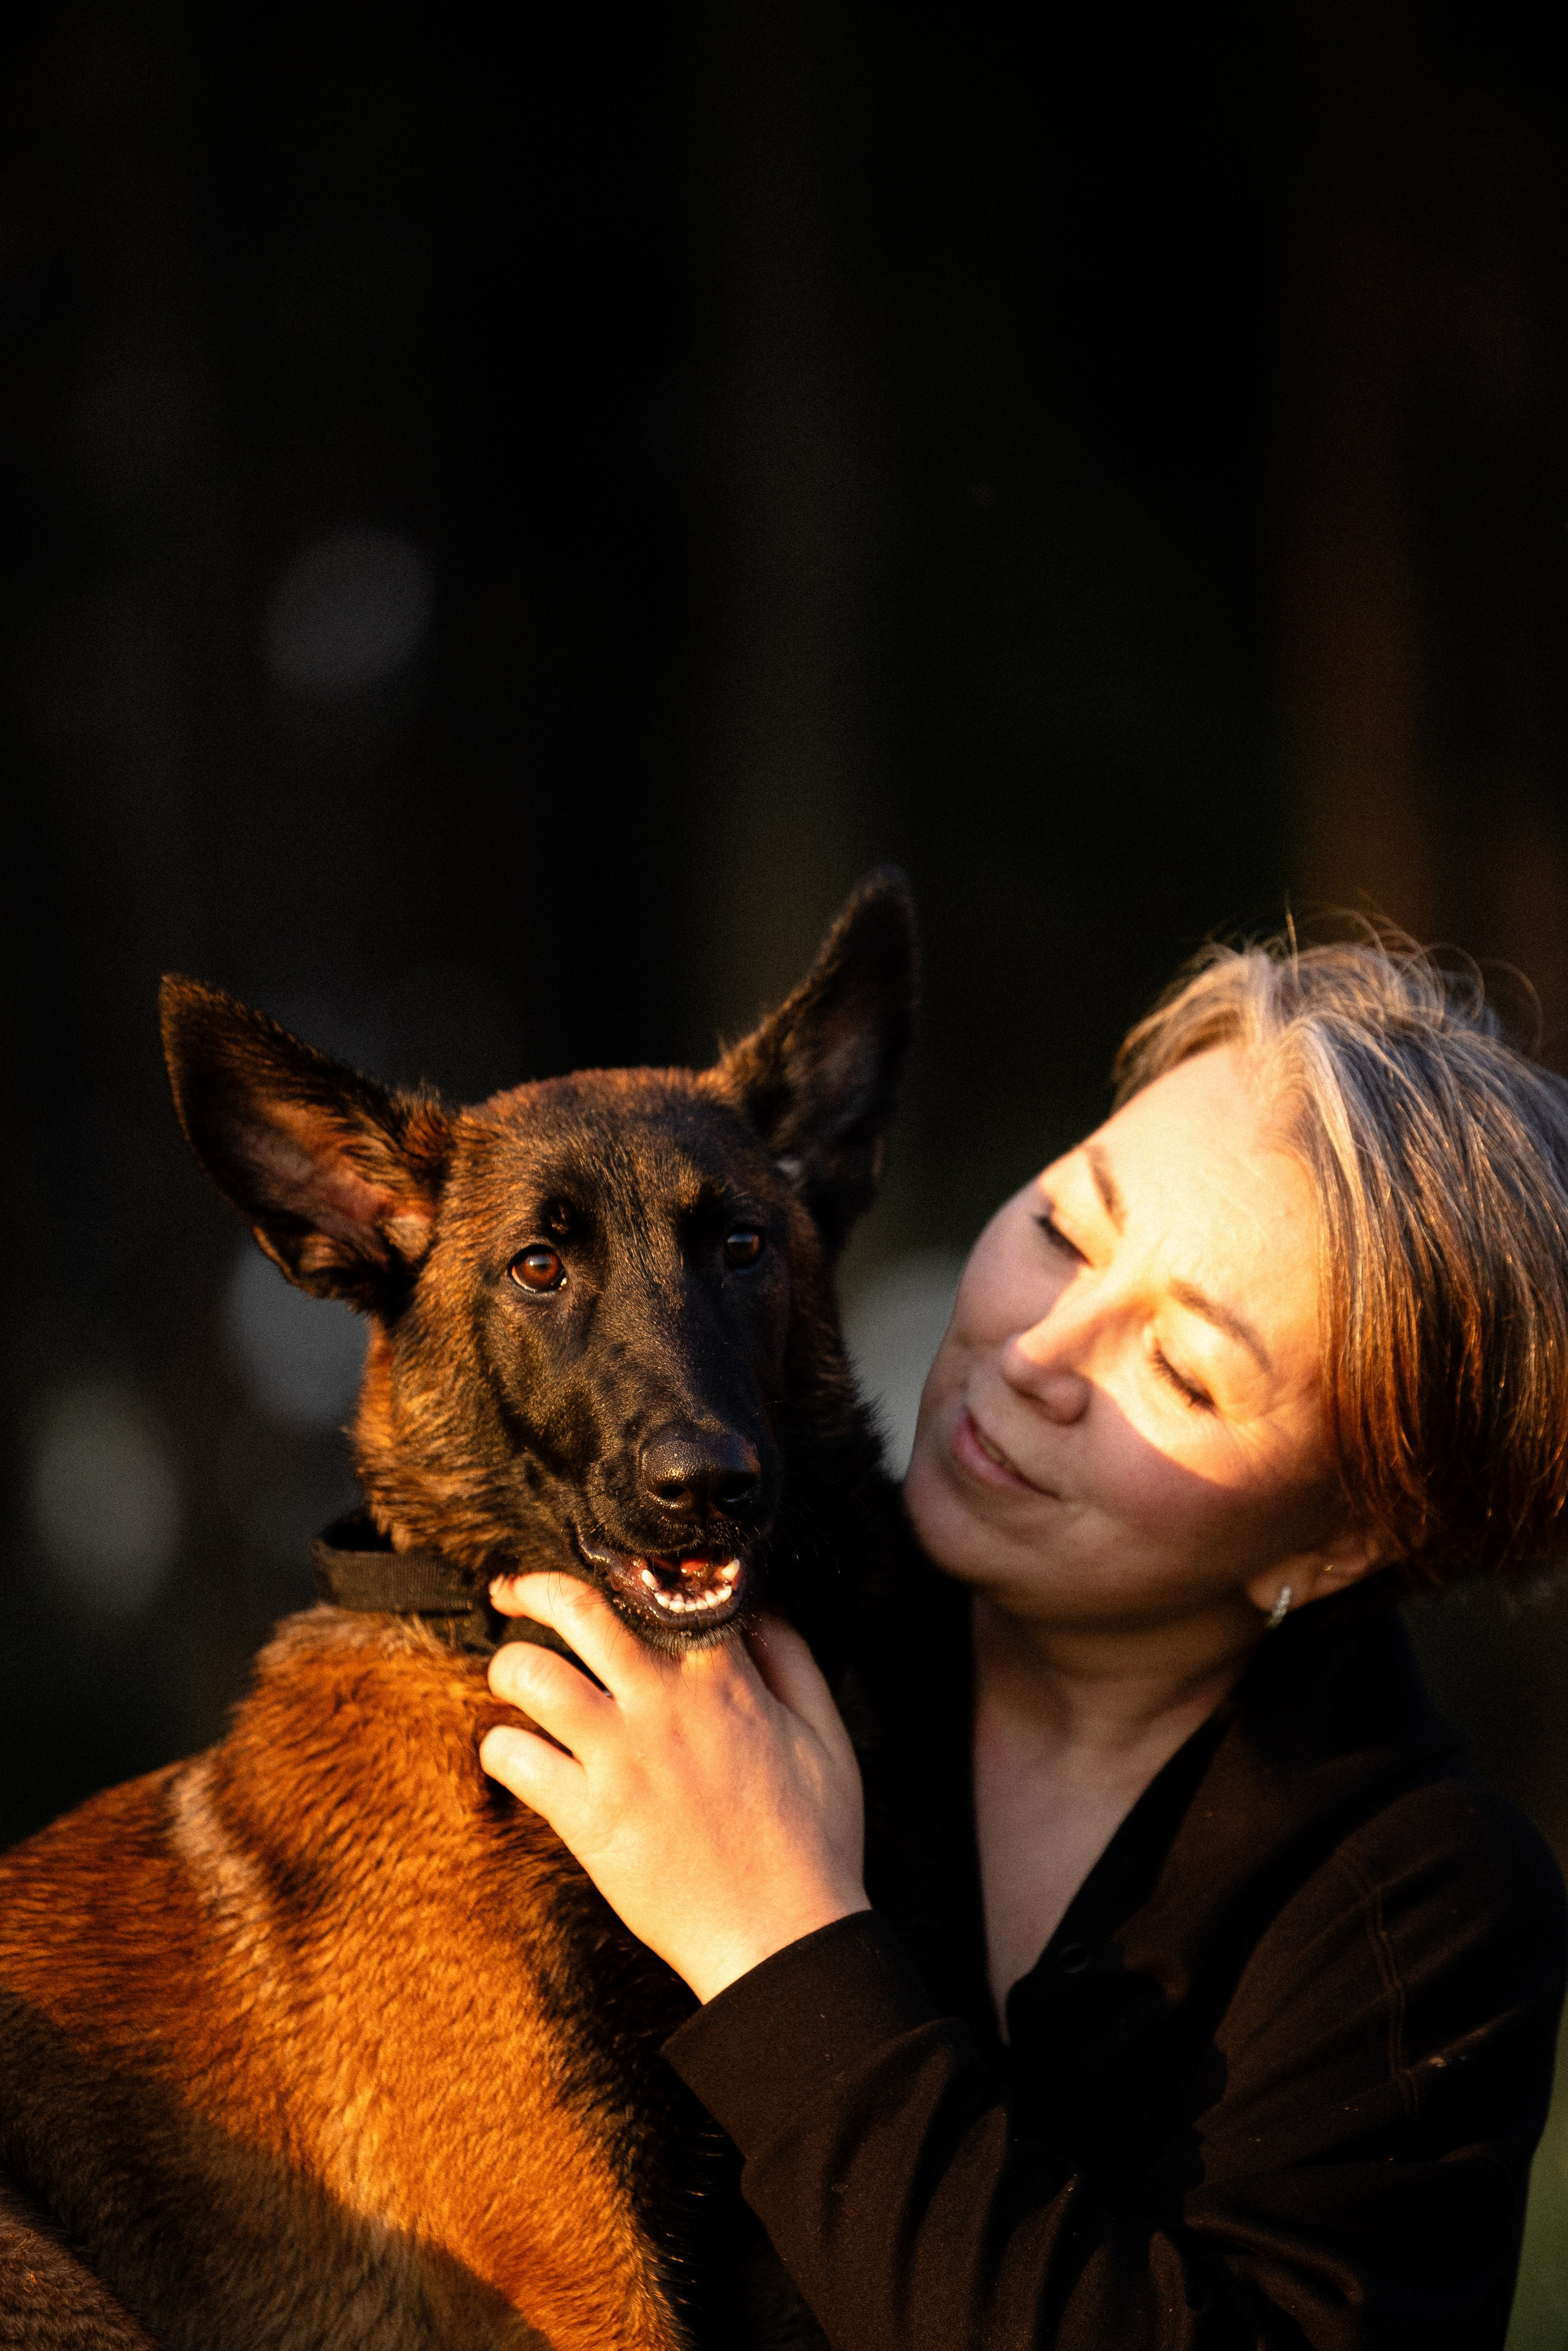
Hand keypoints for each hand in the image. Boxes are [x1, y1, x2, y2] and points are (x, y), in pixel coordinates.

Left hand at [479, 1574, 869, 2003]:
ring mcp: (621, 1759)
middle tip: (512, 1590)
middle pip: (579, 1610)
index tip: (608, 1569)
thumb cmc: (813, 1840)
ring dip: (507, 1667)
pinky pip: (516, 1760)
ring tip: (510, 1676)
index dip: (629, 1568)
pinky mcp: (589, 1817)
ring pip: (532, 1676)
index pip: (662, 1587)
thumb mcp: (825, 1733)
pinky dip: (500, 1749)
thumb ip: (791, 1658)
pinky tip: (511, 1752)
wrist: (785, 1938)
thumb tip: (759, 1608)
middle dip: (534, 1588)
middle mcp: (664, 1705)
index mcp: (725, 1679)